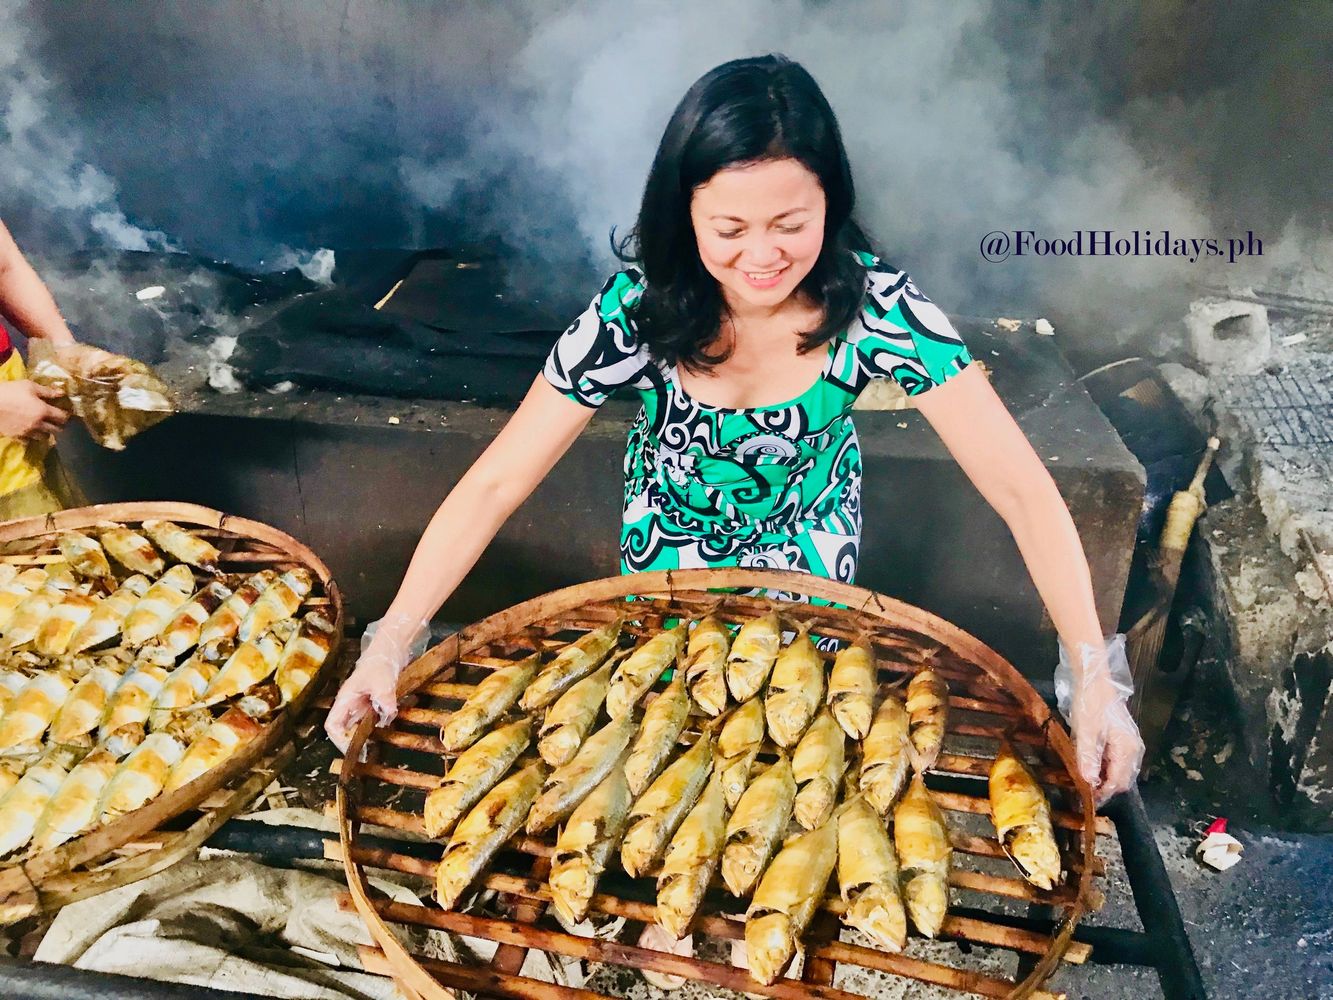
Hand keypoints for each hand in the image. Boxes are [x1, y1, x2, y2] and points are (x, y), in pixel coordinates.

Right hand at [0, 380, 68, 439]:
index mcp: (43, 411)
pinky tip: (30, 431)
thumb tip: (61, 393)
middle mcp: (38, 424)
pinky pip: (29, 441)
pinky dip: (32, 437)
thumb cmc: (9, 391)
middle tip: (56, 421)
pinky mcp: (16, 437)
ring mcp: (27, 432)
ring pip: (44, 437)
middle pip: (56, 430)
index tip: (64, 413)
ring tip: (43, 426)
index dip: (66, 415)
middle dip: (59, 425)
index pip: (62, 417)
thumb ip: (47, 391)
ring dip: (46, 432)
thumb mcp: (29, 386)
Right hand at [324, 613, 430, 753]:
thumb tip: (388, 713)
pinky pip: (374, 719)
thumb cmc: (380, 660)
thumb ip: (384, 697)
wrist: (392, 647)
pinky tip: (389, 728)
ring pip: (360, 726)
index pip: (333, 726)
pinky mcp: (375, 701)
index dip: (339, 739)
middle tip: (368, 753)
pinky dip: (380, 725)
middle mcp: (352, 704)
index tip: (354, 748)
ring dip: (368, 736)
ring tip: (377, 746)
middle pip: (345, 729)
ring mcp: (363, 703)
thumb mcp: (382, 680)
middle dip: (354, 742)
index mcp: (346, 699)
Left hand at [1055, 635, 1145, 805]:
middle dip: (1104, 788)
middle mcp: (1133, 749)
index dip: (1103, 793)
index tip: (1086, 800)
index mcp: (1127, 749)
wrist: (1094, 680)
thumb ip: (1088, 757)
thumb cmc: (1090, 704)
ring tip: (1084, 781)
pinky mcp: (1121, 737)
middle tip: (1083, 793)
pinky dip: (1104, 766)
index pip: (1118, 781)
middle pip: (1121, 778)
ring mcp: (1129, 743)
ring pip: (1118, 770)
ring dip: (1104, 778)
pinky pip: (1115, 760)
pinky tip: (1089, 765)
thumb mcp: (1085, 731)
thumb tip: (1089, 782)